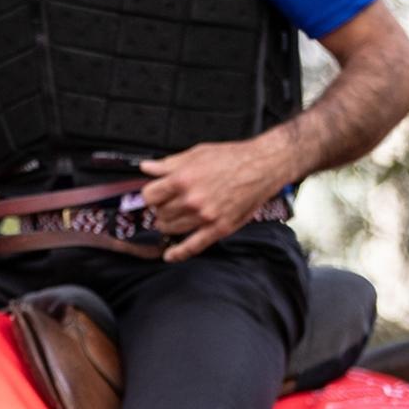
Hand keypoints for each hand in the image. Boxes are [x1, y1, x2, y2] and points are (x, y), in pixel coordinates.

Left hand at [139, 137, 294, 262]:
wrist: (262, 167)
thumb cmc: (232, 158)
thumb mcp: (196, 154)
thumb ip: (168, 164)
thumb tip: (147, 168)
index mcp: (183, 180)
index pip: (149, 196)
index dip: (150, 195)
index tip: (154, 195)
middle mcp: (192, 200)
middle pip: (160, 213)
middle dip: (161, 208)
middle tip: (169, 203)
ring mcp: (205, 217)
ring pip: (171, 228)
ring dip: (168, 224)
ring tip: (174, 217)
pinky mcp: (219, 228)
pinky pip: (193, 246)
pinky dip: (178, 253)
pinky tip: (170, 255)